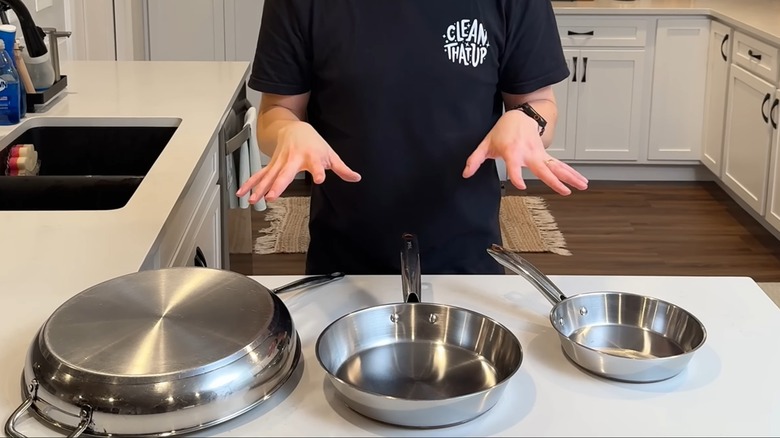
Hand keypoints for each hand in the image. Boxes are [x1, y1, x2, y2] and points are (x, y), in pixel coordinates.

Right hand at [236, 121, 360, 202]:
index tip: (320, 179)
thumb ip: (342, 168)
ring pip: (268, 176)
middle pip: (285, 173)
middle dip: (278, 185)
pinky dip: (250, 183)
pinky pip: (260, 175)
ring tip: (254, 200)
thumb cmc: (314, 143)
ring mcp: (280, 162)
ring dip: (260, 188)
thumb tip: (356, 178)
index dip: (319, 171)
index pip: (317, 165)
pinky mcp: (272, 165)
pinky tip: (242, 194)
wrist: (294, 128)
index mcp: (312, 157)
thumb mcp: (331, 154)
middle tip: (272, 197)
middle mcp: (294, 159)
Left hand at [462, 110, 587, 194]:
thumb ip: (475, 160)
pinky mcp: (545, 155)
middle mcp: (528, 153)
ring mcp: (539, 154)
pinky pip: (559, 165)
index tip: (520, 185)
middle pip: (542, 168)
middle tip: (564, 191)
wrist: (519, 115)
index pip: (514, 166)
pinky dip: (570, 173)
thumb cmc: (502, 131)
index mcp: (512, 151)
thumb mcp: (485, 144)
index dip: (517, 175)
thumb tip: (465, 174)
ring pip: (557, 167)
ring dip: (570, 176)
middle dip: (553, 180)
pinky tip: (581, 182)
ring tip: (582, 186)